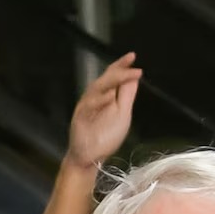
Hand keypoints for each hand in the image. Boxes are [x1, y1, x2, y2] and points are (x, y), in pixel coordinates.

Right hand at [63, 52, 143, 172]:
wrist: (91, 157)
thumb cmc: (106, 136)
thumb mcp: (123, 114)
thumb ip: (127, 95)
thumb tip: (134, 77)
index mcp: (106, 95)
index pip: (113, 76)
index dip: (122, 65)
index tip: (132, 56)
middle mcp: (95, 97)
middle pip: (105, 79)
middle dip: (118, 70)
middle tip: (131, 63)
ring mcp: (86, 106)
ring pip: (96, 89)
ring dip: (111, 81)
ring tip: (125, 74)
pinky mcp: (80, 117)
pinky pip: (88, 106)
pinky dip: (99, 101)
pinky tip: (109, 97)